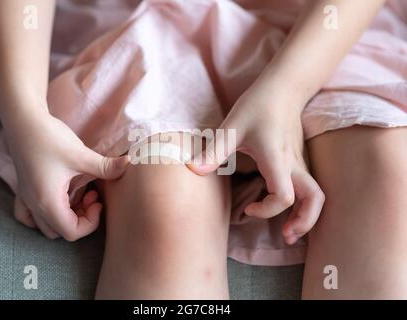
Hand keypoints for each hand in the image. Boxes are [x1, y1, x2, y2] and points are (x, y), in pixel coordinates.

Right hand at [5, 108, 128, 240]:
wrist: (23, 119)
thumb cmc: (49, 138)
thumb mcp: (81, 154)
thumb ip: (105, 166)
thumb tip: (128, 164)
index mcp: (48, 202)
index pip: (72, 232)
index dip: (91, 222)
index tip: (98, 200)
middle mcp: (34, 205)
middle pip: (60, 231)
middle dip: (81, 219)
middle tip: (91, 196)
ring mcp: (26, 198)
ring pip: (46, 225)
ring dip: (65, 216)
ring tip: (78, 195)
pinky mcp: (24, 189)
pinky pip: (29, 215)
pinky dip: (44, 214)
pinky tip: (57, 198)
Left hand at [187, 85, 324, 244]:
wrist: (284, 87)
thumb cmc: (257, 105)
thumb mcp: (231, 127)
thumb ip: (213, 151)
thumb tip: (191, 170)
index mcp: (276, 158)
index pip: (284, 195)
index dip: (268, 210)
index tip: (247, 209)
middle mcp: (293, 163)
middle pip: (314, 199)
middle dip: (304, 222)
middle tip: (285, 236)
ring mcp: (300, 162)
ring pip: (316, 194)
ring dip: (307, 215)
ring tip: (289, 231)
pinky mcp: (299, 160)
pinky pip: (308, 187)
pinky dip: (302, 204)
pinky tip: (284, 208)